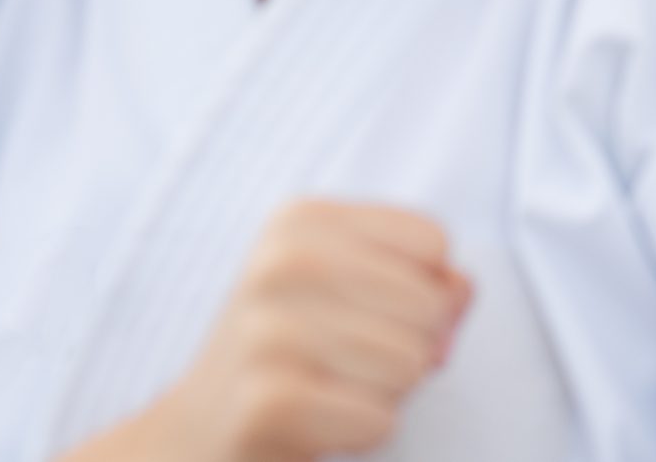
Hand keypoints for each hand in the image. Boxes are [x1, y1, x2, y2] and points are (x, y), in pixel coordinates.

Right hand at [124, 201, 466, 461]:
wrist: (195, 434)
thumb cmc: (295, 355)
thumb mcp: (354, 292)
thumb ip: (428, 280)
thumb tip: (460, 291)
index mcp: (302, 220)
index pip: (433, 243)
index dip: (424, 291)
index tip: (364, 313)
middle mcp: (280, 264)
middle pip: (430, 305)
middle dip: (408, 348)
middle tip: (340, 363)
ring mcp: (267, 332)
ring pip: (412, 363)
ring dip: (383, 393)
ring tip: (325, 389)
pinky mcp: (268, 404)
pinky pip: (380, 419)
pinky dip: (361, 432)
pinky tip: (314, 424)